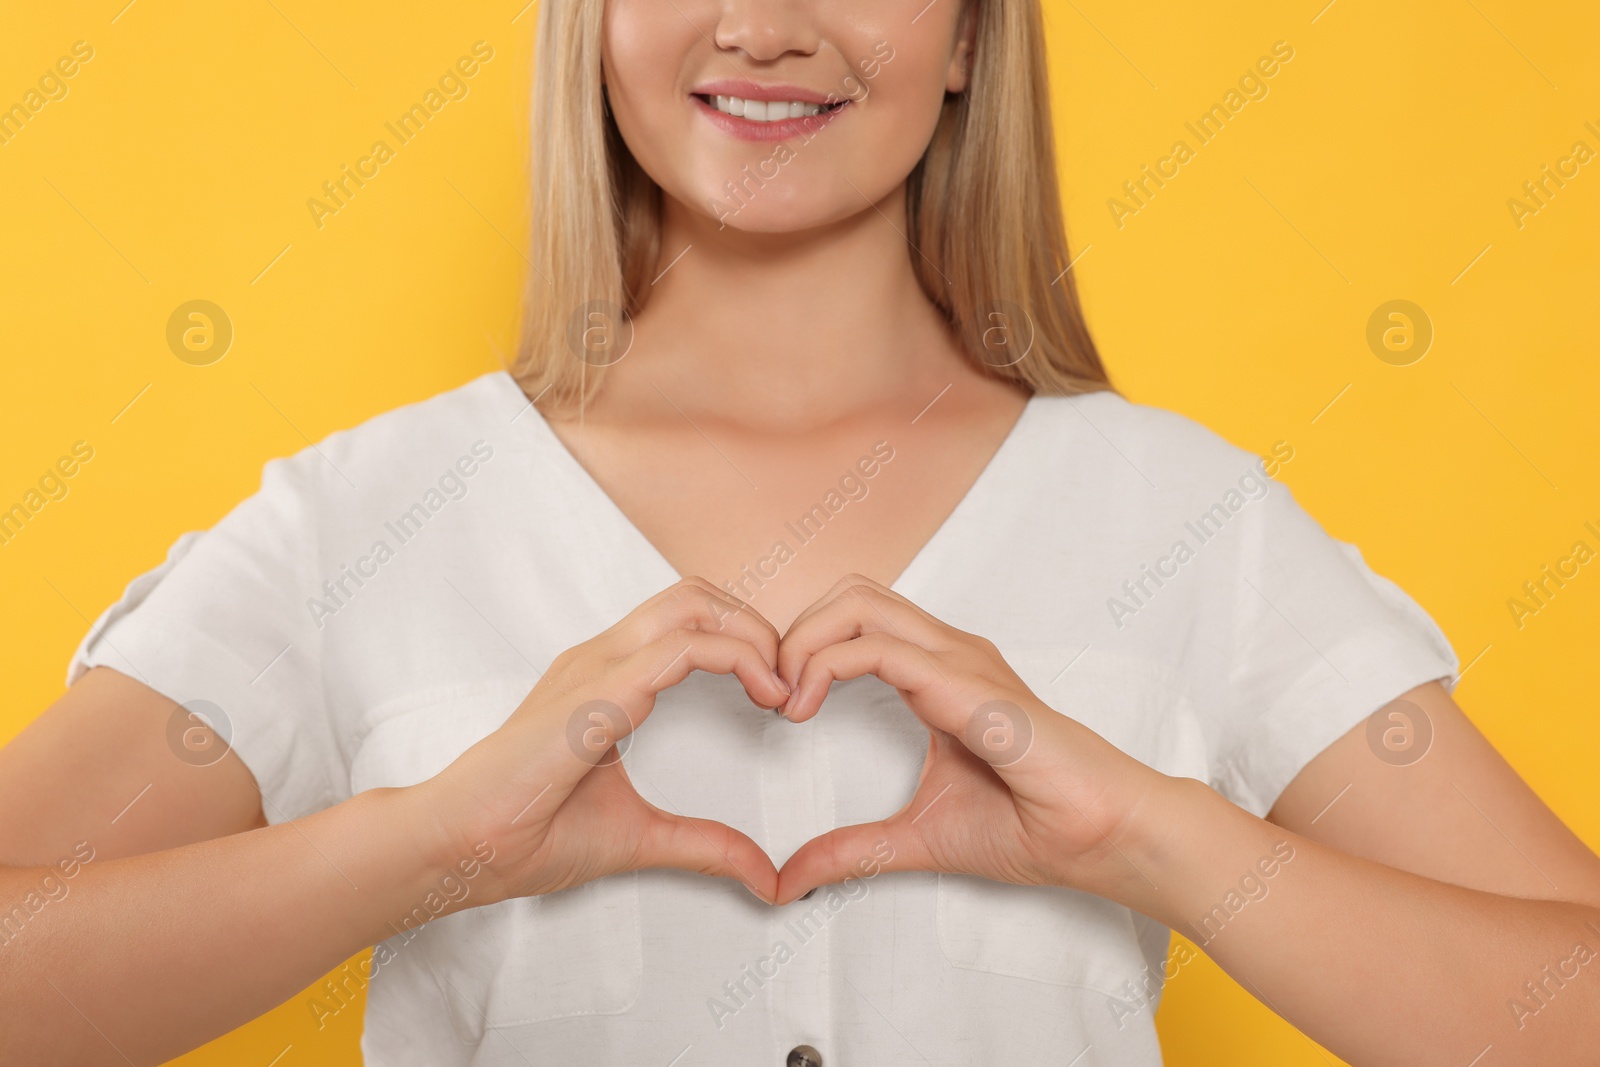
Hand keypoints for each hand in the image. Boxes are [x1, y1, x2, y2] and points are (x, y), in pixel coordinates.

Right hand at [415, 578, 792, 904]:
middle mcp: (603, 657)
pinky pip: (681, 647)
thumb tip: (764, 877)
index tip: (780, 697)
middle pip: (697, 594)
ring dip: (753, 634)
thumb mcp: (640, 838)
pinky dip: (737, 657)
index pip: (688, 620)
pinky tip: (764, 695)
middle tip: (789, 682)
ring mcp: (597, 665)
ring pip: (694, 603)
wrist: (461, 847)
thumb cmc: (526, 836)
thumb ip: (704, 847)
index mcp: (607, 677)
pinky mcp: (597, 690)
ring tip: (780, 686)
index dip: (745, 642)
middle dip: (756, 625)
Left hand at [772, 575, 1172, 906]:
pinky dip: (825, 666)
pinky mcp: (967, 685)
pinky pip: (880, 649)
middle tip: (770, 696)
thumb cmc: (1033, 824)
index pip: (856, 619)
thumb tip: (791, 878)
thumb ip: (853, 851)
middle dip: (793, 632)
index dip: (802, 649)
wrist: (1099, 836)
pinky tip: (805, 709)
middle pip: (849, 592)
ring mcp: (959, 660)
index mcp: (938, 672)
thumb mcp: (915, 839)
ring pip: (857, 602)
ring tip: (785, 701)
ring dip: (802, 641)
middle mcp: (947, 652)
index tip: (775, 709)